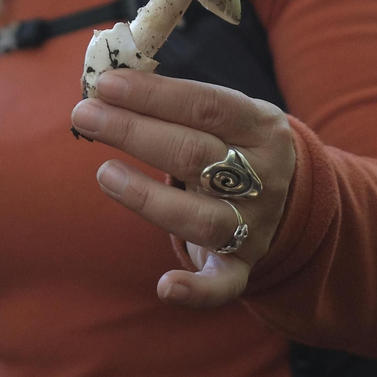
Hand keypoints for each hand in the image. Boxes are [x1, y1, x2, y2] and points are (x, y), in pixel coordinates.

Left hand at [70, 68, 295, 309]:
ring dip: (147, 198)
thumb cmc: (234, 142)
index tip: (105, 84)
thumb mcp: (225, 112)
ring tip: (103, 173)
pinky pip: (223, 285)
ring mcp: (254, 224)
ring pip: (201, 218)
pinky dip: (197, 292)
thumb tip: (107, 84)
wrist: (291, 197)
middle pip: (194, 154)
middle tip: (85, 115)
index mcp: (261, 127)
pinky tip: (166, 287)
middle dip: (134, 132)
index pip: (205, 105)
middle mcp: (262, 176)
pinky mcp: (242, 265)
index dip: (153, 95)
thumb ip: (176, 100)